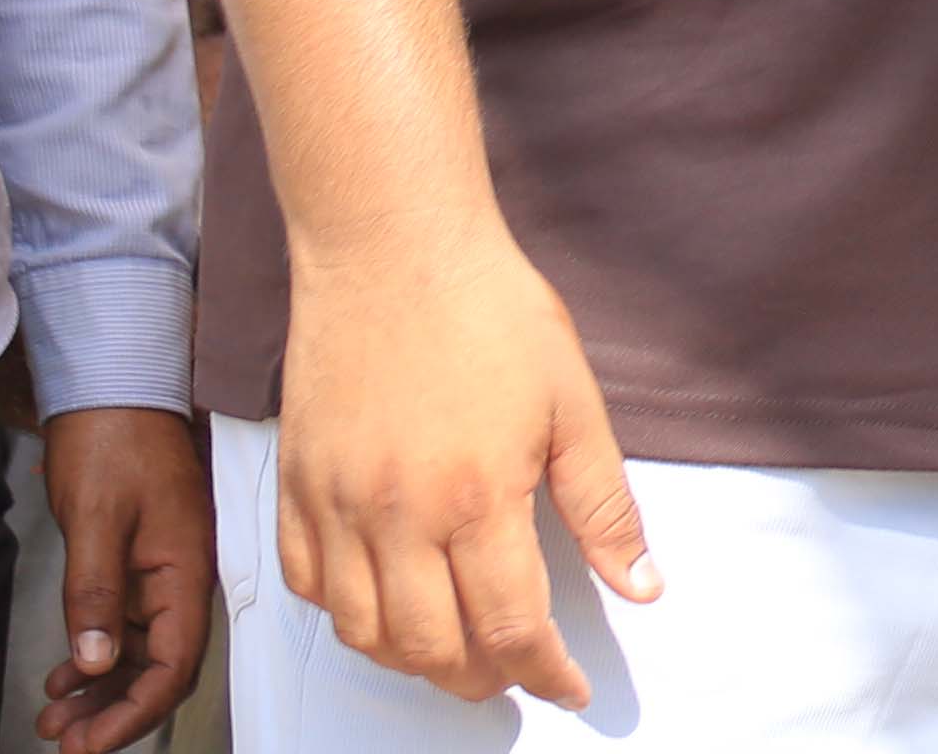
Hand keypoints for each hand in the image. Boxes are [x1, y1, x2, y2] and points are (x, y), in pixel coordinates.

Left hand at [37, 403, 213, 751]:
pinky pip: (125, 628)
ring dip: (100, 691)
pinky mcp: (139, 565)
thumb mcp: (98, 519)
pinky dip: (95, 658)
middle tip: (65, 741)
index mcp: (186, 568)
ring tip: (54, 717)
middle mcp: (182, 578)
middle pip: (161, 668)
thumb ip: (97, 593)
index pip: (174, 665)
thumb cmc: (115, 442)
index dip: (134, 713)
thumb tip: (96, 661)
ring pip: (140, 653)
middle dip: (114, 713)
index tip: (89, 744)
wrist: (115, 389)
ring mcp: (162, 573)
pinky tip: (65, 675)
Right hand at [271, 218, 652, 704]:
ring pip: (363, 633)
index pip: (511, 628)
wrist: (393, 250)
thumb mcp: (575, 404)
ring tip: (457, 651)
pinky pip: (310, 586)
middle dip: (481, 679)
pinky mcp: (295, 488)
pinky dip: (348, 616)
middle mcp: (398, 517)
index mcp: (478, 498)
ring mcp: (336, 506)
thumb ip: (605, 507)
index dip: (545, 673)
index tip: (570, 688)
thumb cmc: (490, 313)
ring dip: (413, 660)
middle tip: (516, 673)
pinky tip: (386, 605)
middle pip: (432, 648)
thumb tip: (641, 586)